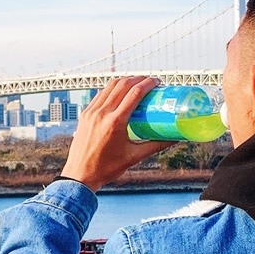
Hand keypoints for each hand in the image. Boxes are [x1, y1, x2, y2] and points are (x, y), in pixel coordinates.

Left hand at [60, 76, 167, 190]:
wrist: (80, 174)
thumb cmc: (107, 168)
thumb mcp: (134, 157)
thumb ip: (155, 146)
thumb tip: (174, 138)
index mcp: (115, 122)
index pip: (134, 94)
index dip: (147, 84)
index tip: (157, 82)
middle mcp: (102, 114)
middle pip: (122, 85)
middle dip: (138, 79)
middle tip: (149, 81)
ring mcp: (91, 112)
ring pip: (109, 87)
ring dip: (124, 81)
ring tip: (136, 84)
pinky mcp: (85, 114)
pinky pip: (100, 95)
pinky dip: (111, 89)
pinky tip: (119, 93)